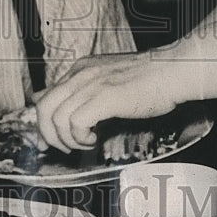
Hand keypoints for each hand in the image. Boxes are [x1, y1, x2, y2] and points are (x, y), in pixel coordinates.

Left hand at [33, 51, 180, 153]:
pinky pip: (76, 122)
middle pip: (44, 107)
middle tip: (66, 148)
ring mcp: (92, 84)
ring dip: (68, 139)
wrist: (171, 71)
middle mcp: (81, 74)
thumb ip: (86, 92)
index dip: (44, 123)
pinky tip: (95, 139)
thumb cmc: (147, 80)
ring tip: (86, 143)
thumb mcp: (108, 80)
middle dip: (49, 134)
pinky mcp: (105, 97)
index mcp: (80, 69)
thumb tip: (68, 110)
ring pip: (57, 117)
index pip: (45, 96)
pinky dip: (80, 137)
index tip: (53, 140)